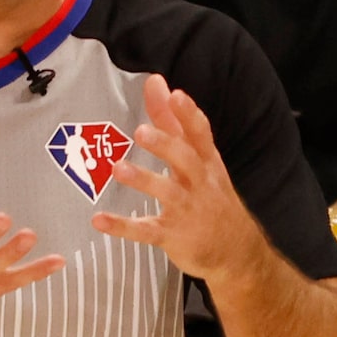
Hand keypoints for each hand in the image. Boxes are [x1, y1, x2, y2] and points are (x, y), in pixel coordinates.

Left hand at [92, 74, 275, 285]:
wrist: (237, 252)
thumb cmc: (213, 200)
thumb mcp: (201, 163)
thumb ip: (175, 124)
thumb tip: (158, 85)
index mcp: (207, 165)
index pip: (201, 135)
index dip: (188, 115)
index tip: (175, 95)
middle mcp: (200, 184)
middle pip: (186, 161)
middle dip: (165, 146)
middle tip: (141, 132)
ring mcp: (187, 211)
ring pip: (168, 193)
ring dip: (144, 180)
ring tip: (118, 169)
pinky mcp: (173, 236)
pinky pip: (147, 231)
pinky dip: (123, 227)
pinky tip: (99, 220)